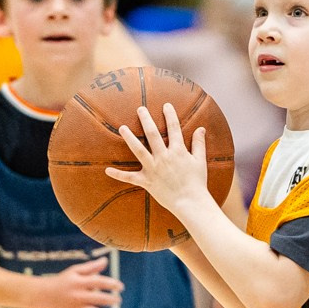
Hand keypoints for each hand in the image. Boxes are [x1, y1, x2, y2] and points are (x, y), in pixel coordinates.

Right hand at [36, 256, 123, 307]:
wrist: (42, 295)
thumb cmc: (62, 282)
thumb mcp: (74, 271)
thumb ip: (91, 267)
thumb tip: (105, 261)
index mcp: (78, 282)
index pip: (99, 282)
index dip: (112, 284)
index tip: (121, 287)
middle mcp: (77, 295)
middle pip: (98, 298)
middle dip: (111, 299)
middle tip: (119, 299)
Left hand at [106, 100, 216, 217]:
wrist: (190, 202)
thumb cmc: (197, 182)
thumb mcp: (200, 161)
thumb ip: (199, 143)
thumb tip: (201, 128)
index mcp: (178, 151)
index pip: (174, 128)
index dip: (170, 115)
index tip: (165, 105)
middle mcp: (164, 157)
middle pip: (152, 134)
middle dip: (146, 119)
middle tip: (140, 109)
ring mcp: (153, 168)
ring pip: (138, 150)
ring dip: (129, 138)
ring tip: (122, 127)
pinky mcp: (147, 181)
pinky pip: (130, 177)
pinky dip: (118, 175)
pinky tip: (107, 170)